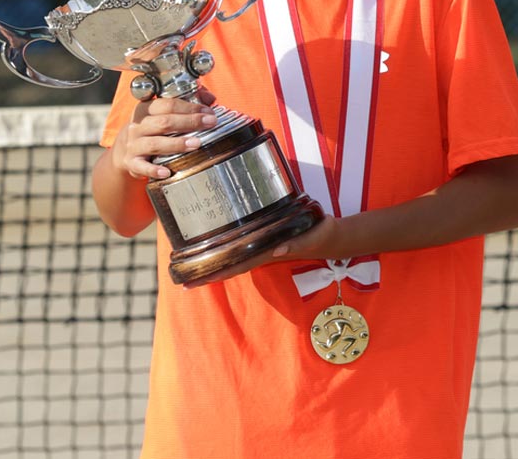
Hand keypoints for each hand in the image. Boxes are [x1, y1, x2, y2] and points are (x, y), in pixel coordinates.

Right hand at [110, 88, 217, 180]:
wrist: (123, 149)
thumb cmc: (150, 128)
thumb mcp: (162, 113)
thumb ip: (186, 103)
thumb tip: (209, 99)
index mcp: (145, 109)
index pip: (168, 105)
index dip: (190, 107)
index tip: (208, 112)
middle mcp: (137, 126)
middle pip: (164, 122)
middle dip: (189, 122)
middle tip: (210, 123)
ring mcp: (133, 145)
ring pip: (155, 143)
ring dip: (177, 143)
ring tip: (196, 144)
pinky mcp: (131, 162)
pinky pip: (142, 166)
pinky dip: (154, 170)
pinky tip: (167, 172)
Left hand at [181, 214, 337, 288]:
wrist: (336, 238)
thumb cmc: (325, 235)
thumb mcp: (314, 236)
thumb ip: (297, 244)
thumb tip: (277, 250)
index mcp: (270, 254)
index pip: (237, 266)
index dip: (215, 273)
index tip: (193, 280)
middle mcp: (264, 254)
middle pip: (230, 266)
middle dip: (206, 275)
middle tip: (180, 281)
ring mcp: (265, 250)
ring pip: (235, 260)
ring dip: (215, 266)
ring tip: (190, 269)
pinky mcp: (269, 242)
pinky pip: (244, 249)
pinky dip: (229, 252)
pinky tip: (217, 251)